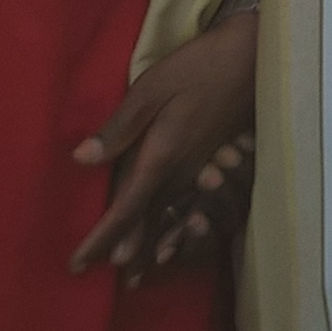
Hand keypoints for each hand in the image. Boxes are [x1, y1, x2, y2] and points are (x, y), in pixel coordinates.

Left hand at [70, 7, 259, 281]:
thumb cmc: (199, 66)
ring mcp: (201, 168)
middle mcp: (182, 172)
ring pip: (169, 216)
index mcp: (162, 156)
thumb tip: (81, 160)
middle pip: (147, 220)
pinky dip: (176, 226)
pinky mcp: (213, 159)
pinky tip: (173, 234)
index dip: (102, 238)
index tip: (78, 263)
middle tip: (99, 273)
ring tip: (134, 270)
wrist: (253, 57)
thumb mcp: (152, 88)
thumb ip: (120, 127)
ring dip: (149, 243)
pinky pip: (189, 203)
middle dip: (123, 248)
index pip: (126, 208)